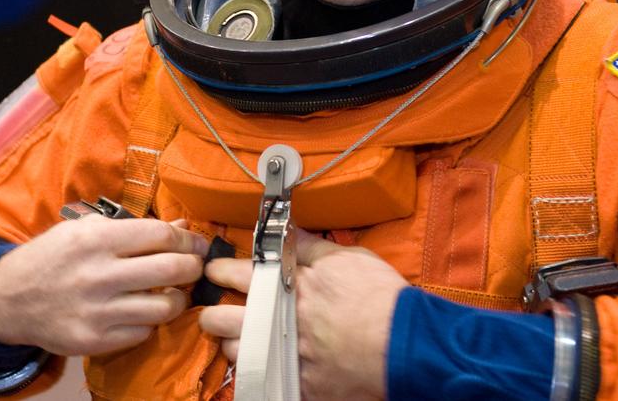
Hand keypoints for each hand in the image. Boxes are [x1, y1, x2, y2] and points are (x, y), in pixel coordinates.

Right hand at [0, 216, 207, 355]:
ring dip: (178, 299)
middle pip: (171, 270)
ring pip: (163, 308)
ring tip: (173, 292)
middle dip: (193, 267)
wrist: (8, 298)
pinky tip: (143, 311)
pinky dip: (150, 322)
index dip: (187, 239)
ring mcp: (96, 311)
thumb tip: (181, 225)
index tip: (196, 243)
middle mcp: (98, 274)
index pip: (160, 235)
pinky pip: (142, 332)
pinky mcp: (92, 341)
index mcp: (96, 239)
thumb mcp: (85, 229)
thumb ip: (133, 227)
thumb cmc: (52, 256)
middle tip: (194, 266)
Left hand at [197, 229, 407, 400]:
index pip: (237, 274)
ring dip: (236, 346)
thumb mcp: (346, 258)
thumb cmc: (377, 296)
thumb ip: (309, 247)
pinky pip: (265, 381)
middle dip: (213, 315)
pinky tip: (267, 366)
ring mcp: (285, 358)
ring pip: (238, 355)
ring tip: (241, 340)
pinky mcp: (299, 386)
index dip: (219, 270)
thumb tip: (288, 232)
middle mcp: (277, 323)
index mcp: (285, 286)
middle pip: (223, 321)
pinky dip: (263, 372)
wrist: (403, 343)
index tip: (213, 270)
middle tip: (215, 313)